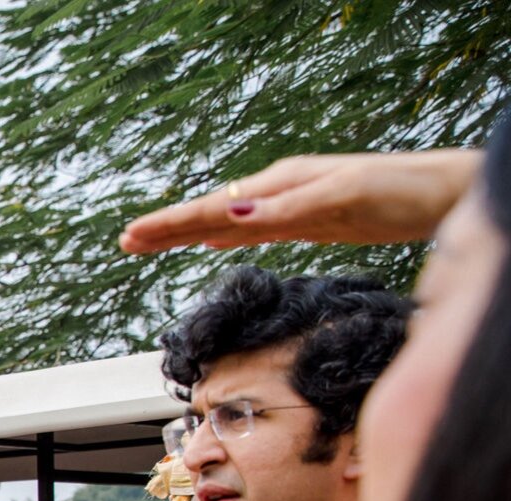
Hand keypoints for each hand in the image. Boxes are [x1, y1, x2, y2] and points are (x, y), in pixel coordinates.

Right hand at [120, 149, 481, 253]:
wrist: (446, 195)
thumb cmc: (401, 193)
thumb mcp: (341, 199)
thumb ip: (286, 209)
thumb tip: (230, 216)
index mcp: (282, 186)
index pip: (213, 208)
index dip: (171, 224)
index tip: (131, 236)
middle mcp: (282, 193)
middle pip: (212, 212)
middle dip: (168, 227)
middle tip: (126, 241)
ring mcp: (294, 206)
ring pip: (227, 221)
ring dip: (188, 231)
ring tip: (152, 241)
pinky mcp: (309, 221)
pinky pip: (253, 230)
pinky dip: (225, 234)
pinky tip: (212, 239)